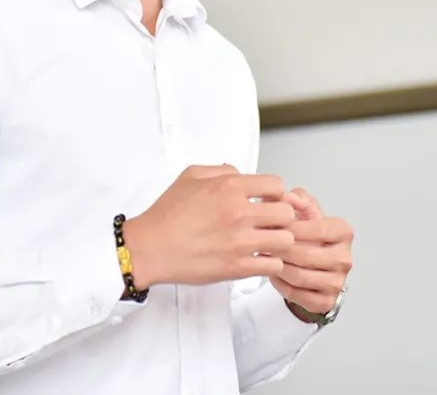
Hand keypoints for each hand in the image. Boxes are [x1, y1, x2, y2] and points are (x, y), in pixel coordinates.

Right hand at [121, 165, 295, 288]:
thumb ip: (219, 170)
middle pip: (286, 213)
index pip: (276, 185)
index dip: (275, 193)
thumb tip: (239, 172)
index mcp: (228, 187)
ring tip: (266, 243)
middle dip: (281, 217)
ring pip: (286, 240)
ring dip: (279, 241)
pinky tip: (258, 260)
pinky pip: (273, 265)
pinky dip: (270, 263)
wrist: (150, 247)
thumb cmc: (166, 215)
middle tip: (270, 223)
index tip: (267, 201)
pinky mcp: (237, 267)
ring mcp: (240, 241)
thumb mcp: (189, 176)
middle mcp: (238, 212)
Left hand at [272, 188, 352, 316]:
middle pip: (306, 255)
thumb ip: (297, 199)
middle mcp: (344, 258)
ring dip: (277, 266)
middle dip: (280, 248)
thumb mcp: (304, 211)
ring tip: (264, 256)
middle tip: (261, 242)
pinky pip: (297, 294)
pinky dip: (280, 284)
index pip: (316, 229)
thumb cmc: (308, 234)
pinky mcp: (326, 301)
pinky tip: (272, 272)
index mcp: (343, 232)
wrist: (313, 263)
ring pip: (299, 276)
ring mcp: (337, 282)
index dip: (291, 227)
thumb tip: (289, 197)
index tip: (273, 224)